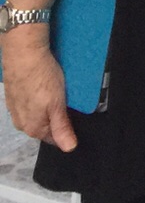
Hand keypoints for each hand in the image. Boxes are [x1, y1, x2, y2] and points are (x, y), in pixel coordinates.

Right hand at [2, 34, 76, 150]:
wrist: (23, 53)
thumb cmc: (42, 78)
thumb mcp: (58, 104)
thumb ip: (62, 128)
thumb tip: (70, 148)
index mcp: (33, 128)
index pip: (53, 138)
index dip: (65, 129)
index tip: (74, 117)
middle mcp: (21, 123)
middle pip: (43, 126)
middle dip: (55, 117)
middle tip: (66, 100)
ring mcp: (15, 109)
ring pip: (35, 114)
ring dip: (45, 107)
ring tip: (55, 91)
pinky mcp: (13, 95)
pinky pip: (28, 102)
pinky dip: (36, 97)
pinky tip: (42, 85)